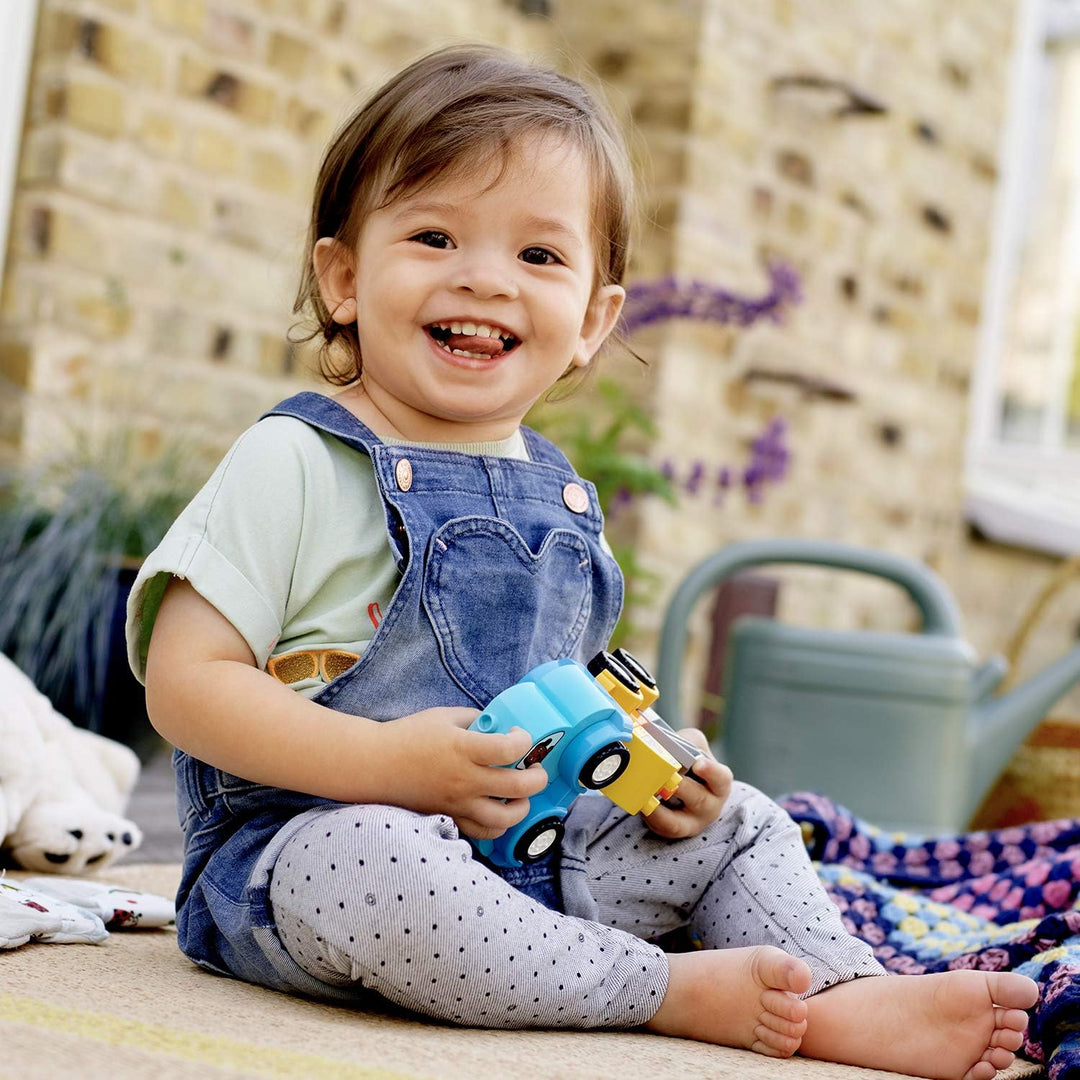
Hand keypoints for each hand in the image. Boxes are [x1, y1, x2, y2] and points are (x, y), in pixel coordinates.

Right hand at [374, 707, 547, 839]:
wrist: (377, 765)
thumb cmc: (409, 735)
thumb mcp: (445, 716)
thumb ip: (476, 720)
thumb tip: (499, 727)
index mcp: (464, 748)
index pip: (509, 749)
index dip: (524, 741)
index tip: (521, 736)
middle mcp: (465, 779)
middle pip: (517, 787)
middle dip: (537, 778)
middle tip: (537, 769)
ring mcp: (458, 803)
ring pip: (503, 819)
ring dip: (522, 808)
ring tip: (522, 796)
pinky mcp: (450, 817)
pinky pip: (481, 832)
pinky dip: (497, 827)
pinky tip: (500, 812)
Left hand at [642, 727, 732, 839]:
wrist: (682, 787)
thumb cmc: (691, 765)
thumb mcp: (694, 746)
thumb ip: (686, 741)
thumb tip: (668, 741)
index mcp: (719, 782)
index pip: (721, 778)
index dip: (711, 771)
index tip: (698, 763)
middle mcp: (710, 805)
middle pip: (698, 799)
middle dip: (679, 787)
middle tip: (664, 776)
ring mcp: (693, 822)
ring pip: (677, 821)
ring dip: (660, 807)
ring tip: (647, 792)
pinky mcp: (674, 830)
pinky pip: (662, 827)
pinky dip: (650, 816)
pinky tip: (640, 803)